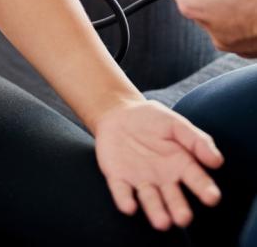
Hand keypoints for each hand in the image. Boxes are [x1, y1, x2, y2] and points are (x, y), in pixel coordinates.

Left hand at [95, 99, 223, 230]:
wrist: (117, 112)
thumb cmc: (151, 119)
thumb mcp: (174, 123)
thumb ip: (195, 140)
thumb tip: (217, 161)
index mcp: (181, 165)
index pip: (197, 180)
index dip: (205, 189)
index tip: (212, 197)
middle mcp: (163, 178)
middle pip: (173, 198)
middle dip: (178, 209)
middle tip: (183, 218)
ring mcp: (140, 180)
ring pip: (150, 200)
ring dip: (155, 211)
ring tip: (162, 222)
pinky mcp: (118, 178)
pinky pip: (122, 191)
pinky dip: (125, 199)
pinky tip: (129, 206)